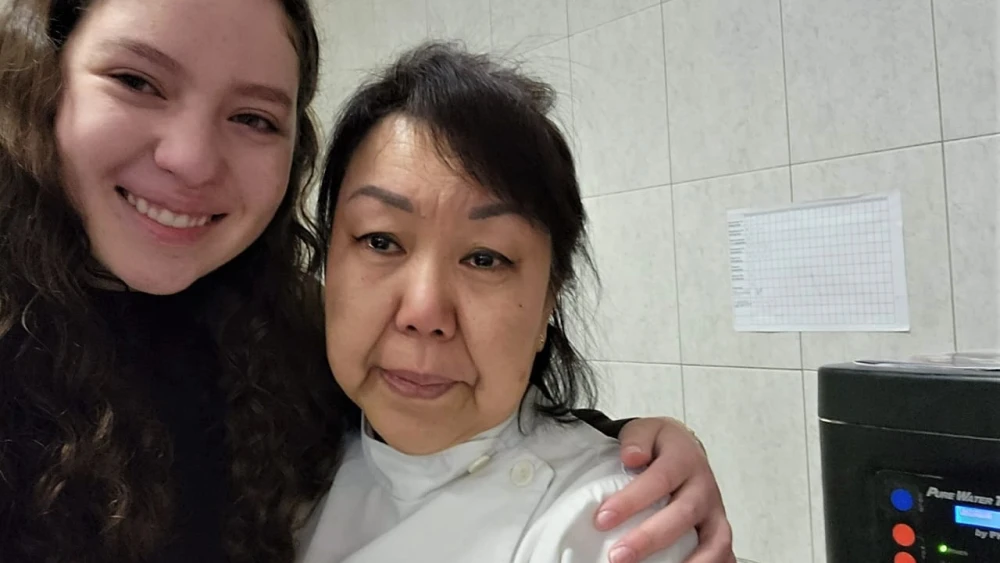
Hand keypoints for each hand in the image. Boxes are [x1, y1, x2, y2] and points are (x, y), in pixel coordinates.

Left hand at [595, 417, 734, 562]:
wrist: (686, 451)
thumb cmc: (660, 448)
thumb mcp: (645, 431)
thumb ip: (636, 439)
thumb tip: (631, 456)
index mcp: (684, 459)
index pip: (660, 479)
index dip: (631, 501)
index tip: (602, 519)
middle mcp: (704, 488)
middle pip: (683, 515)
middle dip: (650, 538)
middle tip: (618, 556)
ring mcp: (715, 513)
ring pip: (712, 542)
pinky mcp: (719, 534)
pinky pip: (724, 556)